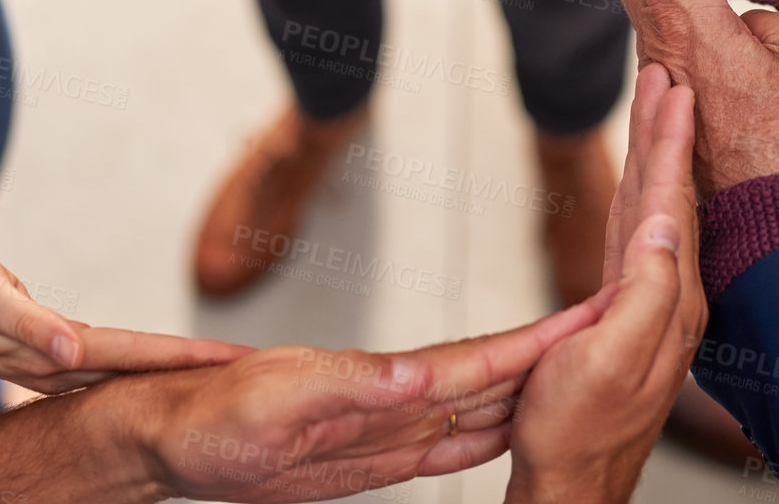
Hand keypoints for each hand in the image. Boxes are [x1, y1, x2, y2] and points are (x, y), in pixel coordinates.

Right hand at [0, 240, 250, 394]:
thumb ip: (25, 323)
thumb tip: (71, 347)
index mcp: (50, 350)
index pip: (133, 357)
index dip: (185, 359)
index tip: (235, 362)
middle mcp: (56, 363)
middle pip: (139, 369)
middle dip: (192, 372)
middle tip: (250, 369)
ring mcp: (48, 361)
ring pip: (123, 369)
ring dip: (167, 369)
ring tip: (214, 368)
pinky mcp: (39, 350)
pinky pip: (102, 361)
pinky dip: (134, 362)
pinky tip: (149, 365)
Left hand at [129, 302, 602, 502]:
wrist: (168, 440)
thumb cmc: (210, 416)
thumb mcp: (276, 402)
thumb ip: (349, 387)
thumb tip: (421, 374)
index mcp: (377, 380)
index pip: (471, 361)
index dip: (533, 345)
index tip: (588, 319)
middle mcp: (389, 398)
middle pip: (487, 380)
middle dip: (548, 362)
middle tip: (609, 338)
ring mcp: (380, 427)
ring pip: (471, 410)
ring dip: (524, 397)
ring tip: (576, 380)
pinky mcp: (364, 458)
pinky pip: (437, 447)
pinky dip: (479, 436)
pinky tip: (502, 431)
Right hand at [508, 64, 702, 503]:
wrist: (568, 482)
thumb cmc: (576, 427)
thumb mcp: (609, 357)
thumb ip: (643, 290)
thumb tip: (659, 222)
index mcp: (671, 299)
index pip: (672, 202)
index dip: (671, 142)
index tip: (675, 88)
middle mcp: (667, 294)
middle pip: (667, 193)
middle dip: (667, 131)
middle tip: (665, 74)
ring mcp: (646, 300)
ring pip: (650, 206)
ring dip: (653, 152)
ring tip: (654, 104)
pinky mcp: (619, 309)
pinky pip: (633, 230)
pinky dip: (635, 189)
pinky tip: (633, 176)